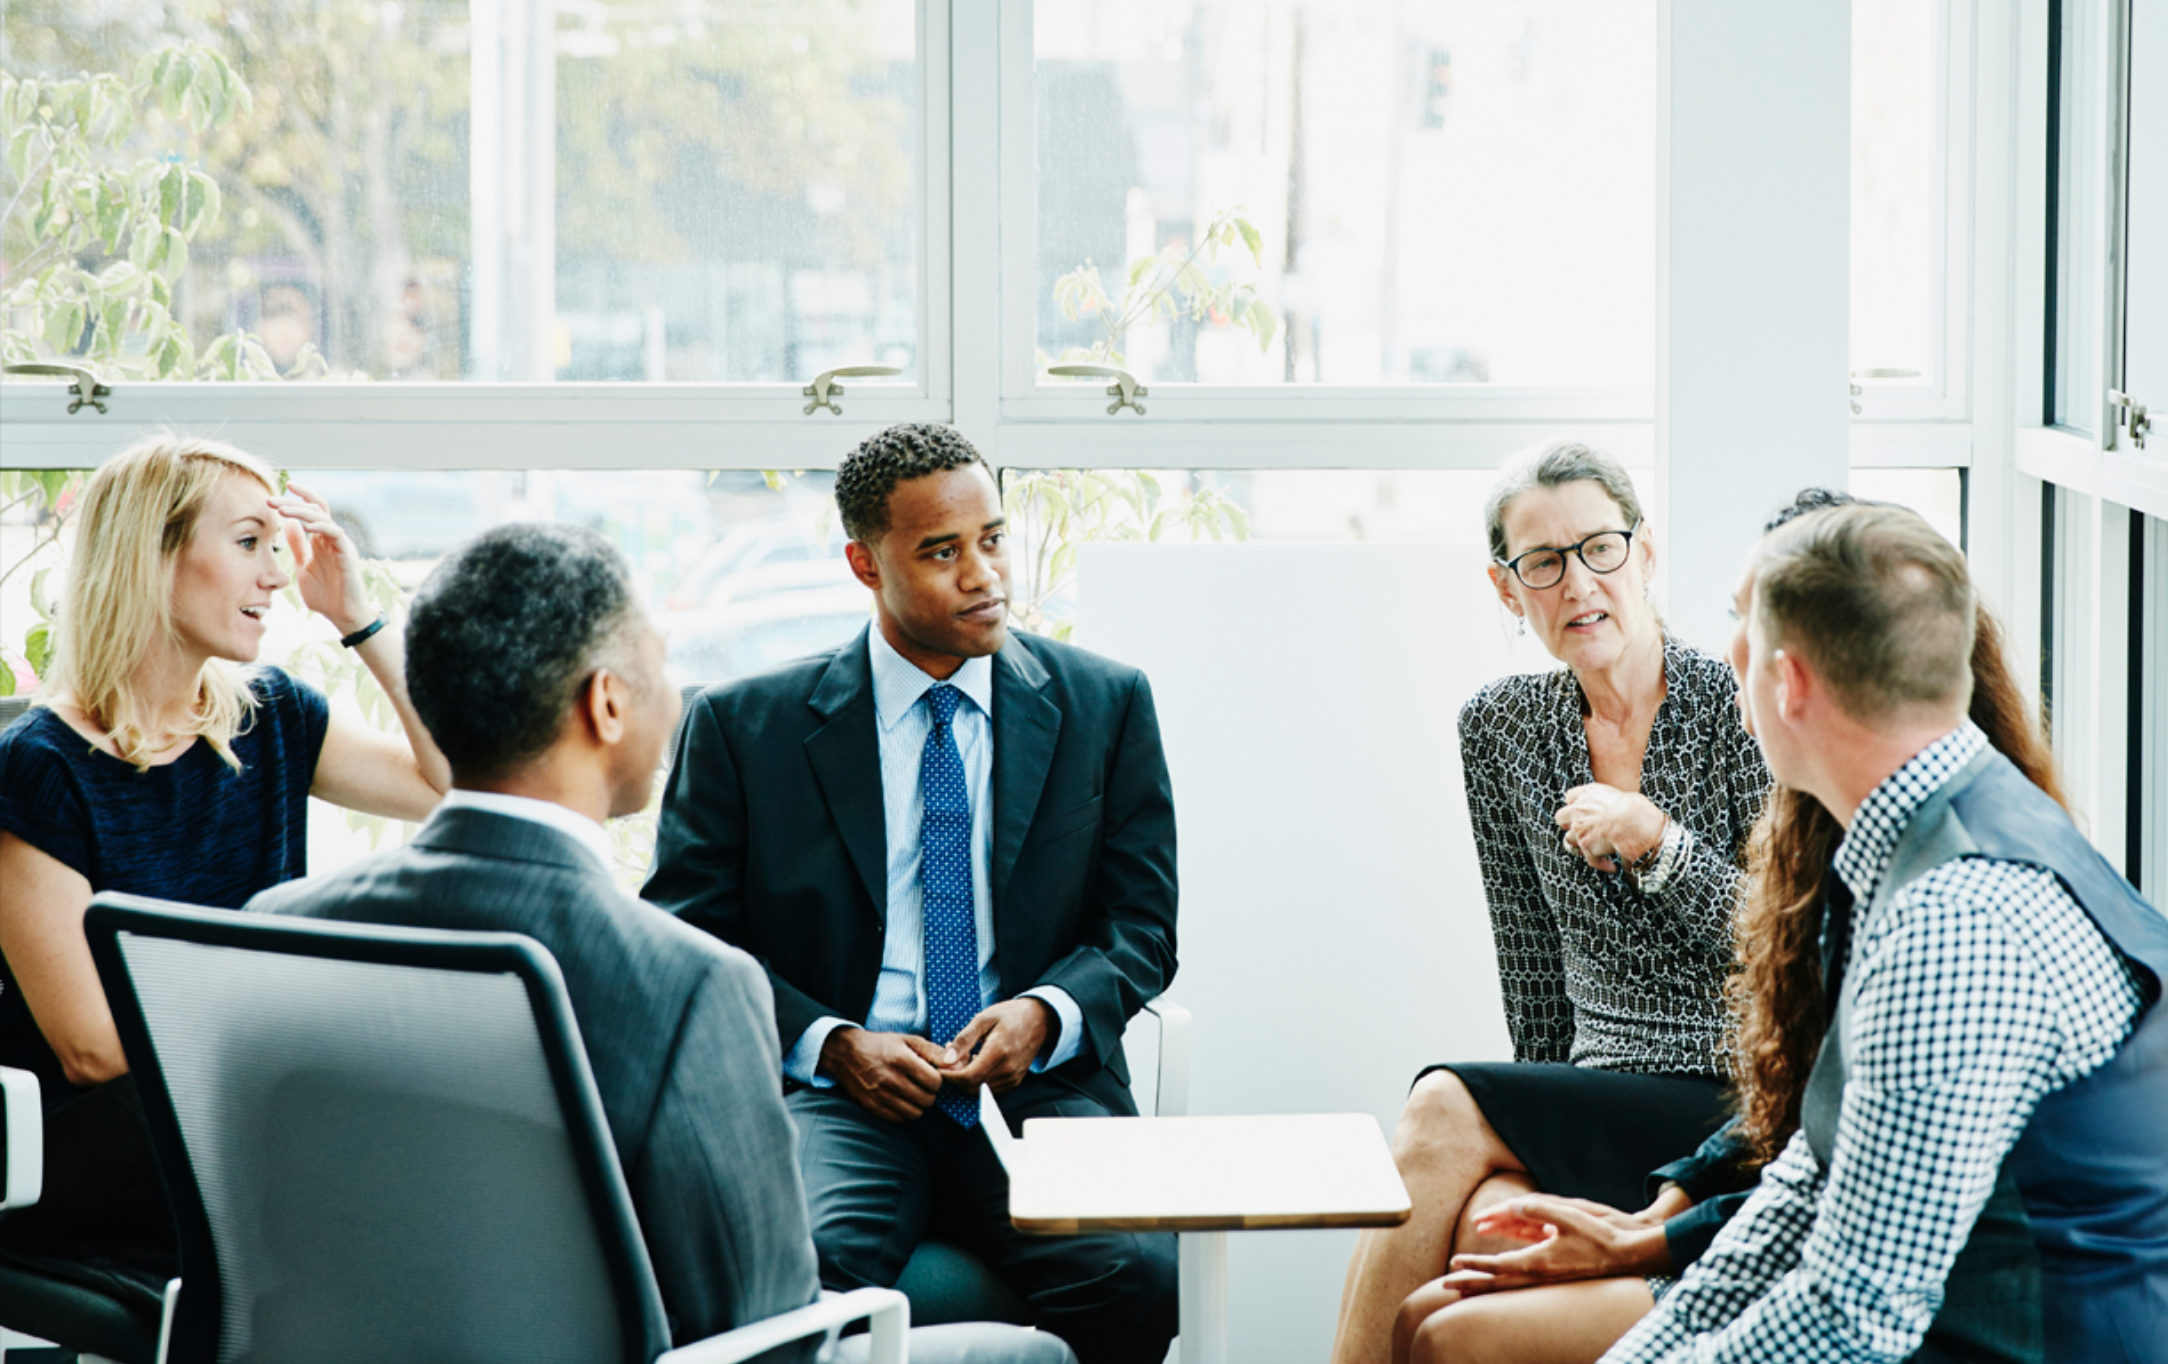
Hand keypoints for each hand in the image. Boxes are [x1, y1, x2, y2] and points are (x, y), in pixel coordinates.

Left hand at [272, 483, 373, 636]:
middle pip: (315, 509)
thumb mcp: (303, 566)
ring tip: (281, 510)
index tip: (283, 487)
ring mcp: (340, 544)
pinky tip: (304, 525)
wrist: (342, 615)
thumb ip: (298, 546)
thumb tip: (288, 524)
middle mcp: (332, 538)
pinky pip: (335, 533)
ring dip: (301, 511)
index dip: (300, 497)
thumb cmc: (325, 594)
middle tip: (271, 501)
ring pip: (323, 517)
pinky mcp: (347, 554)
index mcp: (321, 540)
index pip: (312, 510)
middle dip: (292, 502)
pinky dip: (320, 526)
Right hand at [819, 1028, 949, 1121]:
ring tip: (912, 1092)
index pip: (935, 1082)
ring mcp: (880, 1095)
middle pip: (927, 1100)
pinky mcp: (872, 1106)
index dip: (937, 1079)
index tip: (931, 1075)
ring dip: (918, 1104)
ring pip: (915, 1112)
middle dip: (929, 1093)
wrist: (846, 1053)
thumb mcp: (908, 1040)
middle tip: (922, 1085)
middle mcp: (890, 1079)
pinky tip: (900, 1099)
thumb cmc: (881, 1045)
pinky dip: (904, 1111)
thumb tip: (956, 1064)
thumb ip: (934, 1052)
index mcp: (901, 1059)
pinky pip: (899, 1119)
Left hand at [940, 998, 1054, 1093]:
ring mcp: (1013, 1077)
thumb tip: (947, 1059)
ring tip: (965, 1059)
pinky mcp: (1015, 1080)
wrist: (1039, 1019)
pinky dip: (979, 1080)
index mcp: (999, 1052)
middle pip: (972, 1087)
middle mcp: (1008, 1069)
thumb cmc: (1010, 1015)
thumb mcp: (983, 1019)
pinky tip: (977, 1063)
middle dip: (957, 1077)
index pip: (969, 1077)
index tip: (941, 1067)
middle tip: (952, 1060)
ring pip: (980, 1090)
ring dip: (967, 1079)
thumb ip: (964, 1040)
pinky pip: (991, 1088)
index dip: (950, 1076)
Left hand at [1448, 1194, 1672, 1287]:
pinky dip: (1505, 1275)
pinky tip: (1496, 1269)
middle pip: (1497, 1284)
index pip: (1498, 1266)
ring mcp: (1546, 1277)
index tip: (1456, 1264)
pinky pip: (1522, 1277)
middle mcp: (1539, 1274)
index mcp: (1538, 1262)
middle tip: (1446, 1286)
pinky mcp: (1554, 1274)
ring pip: (1508, 1283)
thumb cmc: (1599, 1236)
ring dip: (1484, 1282)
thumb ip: (1537, 1207)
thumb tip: (1512, 1204)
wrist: (1627, 1256)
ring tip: (1464, 1283)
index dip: (1475, 1264)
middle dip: (1471, 1284)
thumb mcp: (1567, 1215)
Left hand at [1553, 784, 1665, 873]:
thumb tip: (1617, 814)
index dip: (1576, 805)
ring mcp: (1579, 828)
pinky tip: (1612, 866)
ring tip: (1595, 848)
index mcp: (1589, 793)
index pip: (1571, 796)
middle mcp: (1579, 809)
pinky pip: (1591, 859)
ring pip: (1569, 840)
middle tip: (1582, 829)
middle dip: (1569, 824)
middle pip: (1561, 817)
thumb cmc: (1635, 808)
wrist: (1633, 822)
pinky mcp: (1586, 845)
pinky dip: (1601, 864)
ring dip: (1580, 845)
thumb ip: (1610, 803)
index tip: (1584, 811)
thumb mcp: (1621, 796)